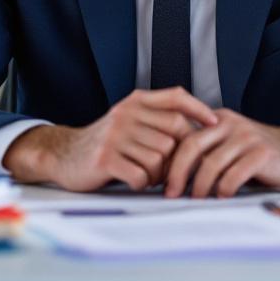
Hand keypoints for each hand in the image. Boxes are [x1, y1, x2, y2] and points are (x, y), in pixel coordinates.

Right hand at [2, 87, 216, 191]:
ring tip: (145, 173)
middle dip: (178, 156)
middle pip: (175, 134)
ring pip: (161, 158)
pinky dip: (142, 183)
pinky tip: (133, 180)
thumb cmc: (107, 142)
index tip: (216, 123)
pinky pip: (141, 176)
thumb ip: (158, 118)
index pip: (176, 97)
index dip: (199, 109)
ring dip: (158, 173)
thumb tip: (202, 129)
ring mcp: (115, 135)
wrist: (63, 154)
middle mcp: (126, 113)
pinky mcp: (106, 158)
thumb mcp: (130, 120)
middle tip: (169, 169)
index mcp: (135, 101)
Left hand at [164, 110, 279, 198]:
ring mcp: (247, 137)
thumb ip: (207, 151)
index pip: (185, 136)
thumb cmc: (258, 153)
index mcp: (217, 119)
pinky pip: (235, 173)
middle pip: (192, 146)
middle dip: (178, 173)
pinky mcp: (262, 153)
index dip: (171, 161)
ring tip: (197, 200)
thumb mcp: (230, 143)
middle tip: (172, 193)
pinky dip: (224, 189)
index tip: (162, 182)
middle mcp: (230, 123)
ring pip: (212, 163)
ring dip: (200, 186)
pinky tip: (222, 197)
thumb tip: (174, 176)